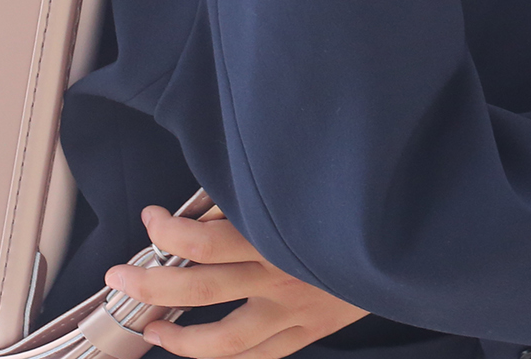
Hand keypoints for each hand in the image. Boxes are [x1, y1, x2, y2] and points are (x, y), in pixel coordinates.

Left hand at [101, 205, 367, 358]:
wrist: (411, 238)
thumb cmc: (357, 205)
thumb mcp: (307, 188)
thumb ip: (256, 199)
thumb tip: (204, 206)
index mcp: (277, 234)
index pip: (202, 241)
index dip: (165, 231)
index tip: (152, 218)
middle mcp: (280, 277)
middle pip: (197, 288)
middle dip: (148, 283)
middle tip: (119, 275)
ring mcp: (293, 312)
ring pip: (220, 340)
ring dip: (175, 336)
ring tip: (150, 326)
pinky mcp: (308, 331)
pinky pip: (255, 358)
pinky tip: (196, 349)